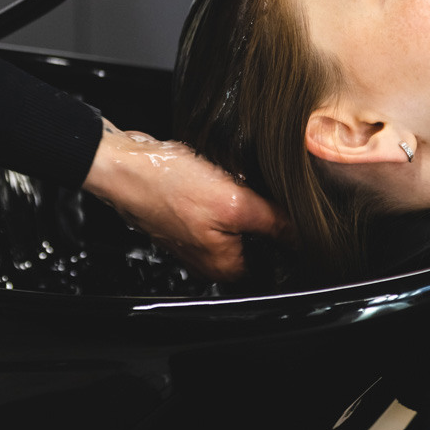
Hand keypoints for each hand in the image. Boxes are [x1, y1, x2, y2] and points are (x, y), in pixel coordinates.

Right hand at [82, 119, 287, 280]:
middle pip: (254, 238)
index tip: (289, 209)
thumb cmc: (169, 186)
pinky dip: (219, 187)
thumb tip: (304, 235)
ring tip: (231, 181)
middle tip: (254, 189)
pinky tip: (213, 174)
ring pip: (235, 218)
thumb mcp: (234, 203)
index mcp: (223, 266)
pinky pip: (214, 204)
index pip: (272, 260)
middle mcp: (208, 257)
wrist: (125, 164)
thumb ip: (274, 222)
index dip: (286, 234)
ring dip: (239, 198)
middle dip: (261, 213)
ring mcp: (194, 235)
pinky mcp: (184, 213)